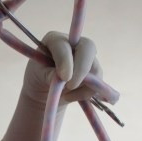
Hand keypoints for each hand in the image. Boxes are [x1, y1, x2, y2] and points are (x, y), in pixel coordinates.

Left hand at [1, 32, 115, 140]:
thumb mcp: (38, 83)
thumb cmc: (37, 85)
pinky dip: (101, 91)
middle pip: (87, 46)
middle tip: (74, 86)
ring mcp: (86, 58)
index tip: (62, 78)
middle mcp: (72, 44)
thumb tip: (64, 83)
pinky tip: (104, 99)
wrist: (46, 95)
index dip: (64, 57)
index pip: (60, 43)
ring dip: (90, 83)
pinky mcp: (96, 72)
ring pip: (97, 66)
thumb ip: (50, 80)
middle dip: (83, 67)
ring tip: (74, 96)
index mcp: (51, 41)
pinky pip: (102, 80)